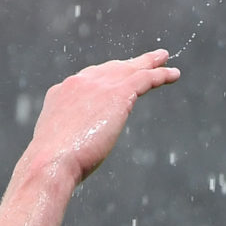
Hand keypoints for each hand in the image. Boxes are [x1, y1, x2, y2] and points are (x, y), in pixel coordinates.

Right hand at [24, 50, 179, 186]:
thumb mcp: (59, 146)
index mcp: (61, 94)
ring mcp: (97, 86)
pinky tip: (173, 74)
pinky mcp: (117, 94)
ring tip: (164, 59)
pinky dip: (160, 75)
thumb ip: (70, 139)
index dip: (104, 79)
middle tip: (144, 60)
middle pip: (109, 69)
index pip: (87, 82)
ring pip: (129, 69)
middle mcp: (78, 83)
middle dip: (127, 64)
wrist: (51, 162)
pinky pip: (144, 79)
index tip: (115, 80)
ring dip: (149, 63)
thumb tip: (75, 152)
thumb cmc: (52, 165)